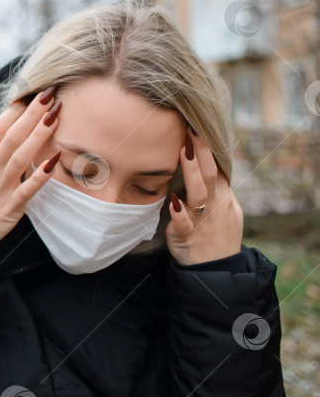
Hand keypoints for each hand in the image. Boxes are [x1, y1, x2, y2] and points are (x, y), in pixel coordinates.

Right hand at [0, 86, 62, 264]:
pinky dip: (42, 174)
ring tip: (56, 115)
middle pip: (13, 136)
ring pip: (23, 156)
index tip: (29, 94)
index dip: (14, 110)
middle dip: (32, 114)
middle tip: (50, 94)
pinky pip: (29, 188)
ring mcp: (1, 189)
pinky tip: (56, 159)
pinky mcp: (11, 208)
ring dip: (40, 134)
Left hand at [166, 126, 243, 264]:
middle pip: (209, 173)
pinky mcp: (188, 236)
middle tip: (190, 129)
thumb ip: (213, 188)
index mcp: (222, 196)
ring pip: (199, 192)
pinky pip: (185, 223)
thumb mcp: (222, 208)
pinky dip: (179, 213)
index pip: (215, 167)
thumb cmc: (216, 235)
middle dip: (200, 150)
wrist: (218, 270)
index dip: (207, 148)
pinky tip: (173, 202)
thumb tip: (205, 164)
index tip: (196, 126)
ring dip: (191, 171)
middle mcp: (215, 204)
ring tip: (183, 151)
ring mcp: (203, 219)